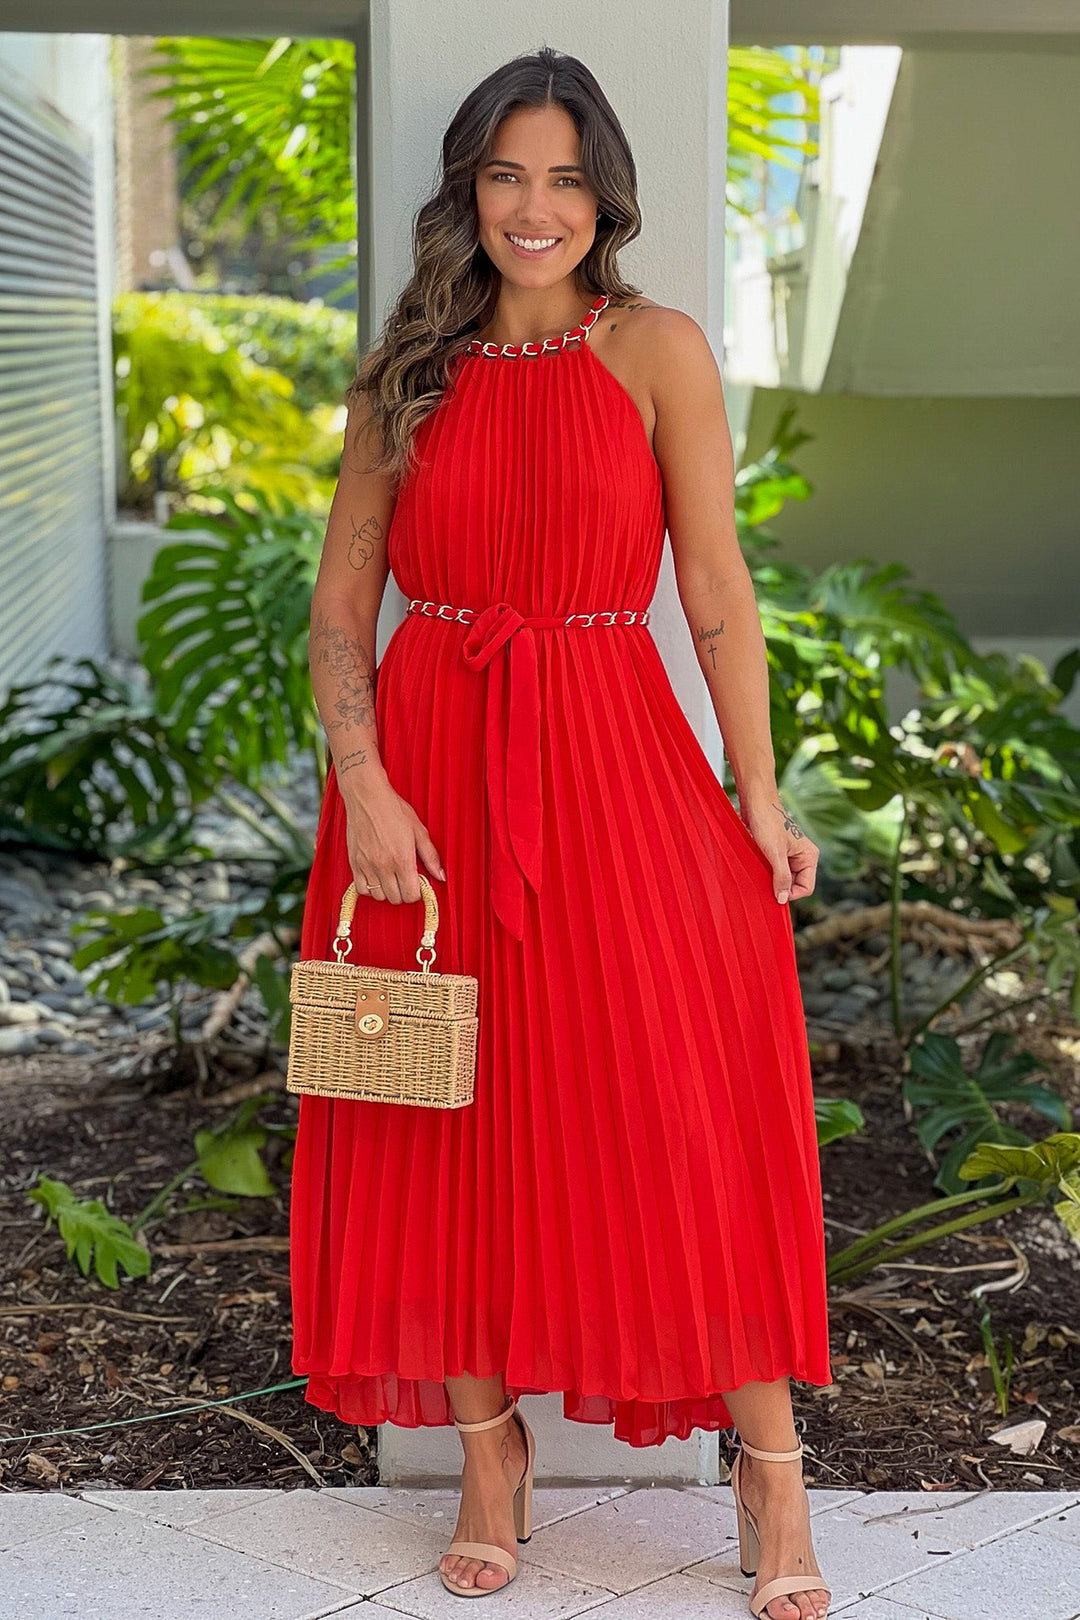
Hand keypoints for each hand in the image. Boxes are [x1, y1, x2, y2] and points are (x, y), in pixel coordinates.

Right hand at [340, 776, 445, 902]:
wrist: (367, 797)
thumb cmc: (394, 810)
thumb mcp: (419, 830)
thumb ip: (431, 856)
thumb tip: (441, 876)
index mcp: (402, 859)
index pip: (411, 895)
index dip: (417, 892)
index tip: (417, 883)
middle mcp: (384, 866)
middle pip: (396, 899)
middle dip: (404, 893)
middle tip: (405, 879)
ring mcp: (367, 866)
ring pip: (379, 896)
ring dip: (387, 891)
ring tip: (391, 877)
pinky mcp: (354, 863)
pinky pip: (361, 889)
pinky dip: (370, 888)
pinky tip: (376, 877)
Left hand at [740, 793, 817, 904]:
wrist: (756, 804)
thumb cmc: (768, 823)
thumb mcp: (775, 853)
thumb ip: (781, 877)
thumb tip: (783, 899)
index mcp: (809, 857)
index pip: (806, 887)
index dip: (791, 894)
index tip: (774, 893)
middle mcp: (802, 857)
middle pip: (795, 885)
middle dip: (781, 887)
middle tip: (764, 882)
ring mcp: (790, 856)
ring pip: (783, 879)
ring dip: (772, 880)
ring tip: (760, 872)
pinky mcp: (777, 854)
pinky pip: (775, 871)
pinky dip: (766, 874)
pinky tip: (757, 868)